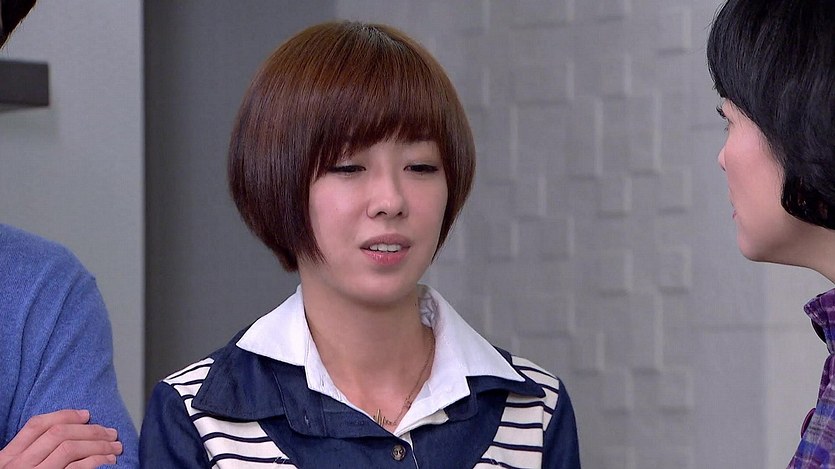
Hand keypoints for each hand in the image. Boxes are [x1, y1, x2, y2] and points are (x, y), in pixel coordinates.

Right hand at [0, 409, 121, 468]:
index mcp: (8, 458)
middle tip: (111, 432)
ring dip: (99, 444)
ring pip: (70, 448)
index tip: (86, 414)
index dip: (64, 415)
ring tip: (115, 448)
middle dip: (90, 429)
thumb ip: (35, 454)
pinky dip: (98, 460)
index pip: (36, 425)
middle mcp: (18, 466)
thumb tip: (74, 434)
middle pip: (59, 433)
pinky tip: (108, 462)